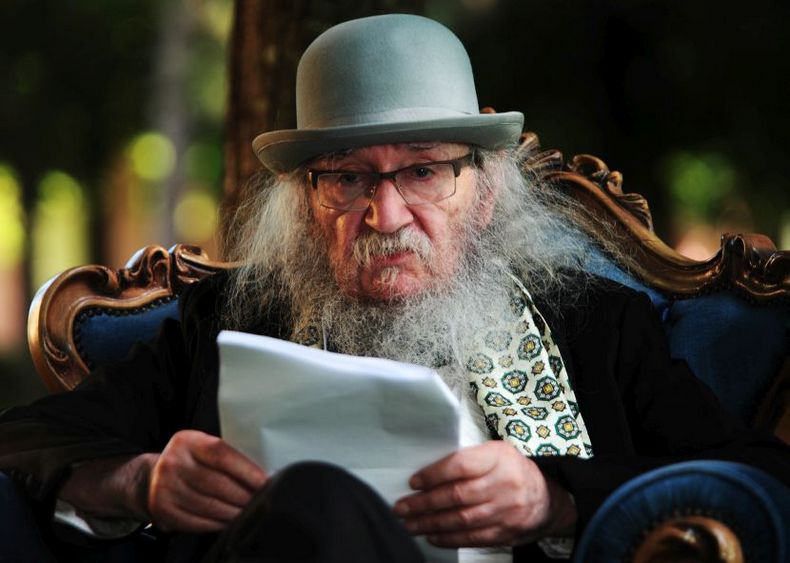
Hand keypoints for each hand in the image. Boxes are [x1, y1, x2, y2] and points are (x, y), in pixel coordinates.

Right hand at [146, 430, 267, 532]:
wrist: (151, 478)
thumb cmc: (189, 462)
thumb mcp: (202, 448)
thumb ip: (226, 457)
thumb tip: (259, 475)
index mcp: (188, 442)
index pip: (221, 455)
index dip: (246, 470)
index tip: (264, 481)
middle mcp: (173, 463)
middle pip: (217, 483)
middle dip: (244, 495)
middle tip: (261, 500)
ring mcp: (165, 488)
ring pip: (209, 505)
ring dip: (233, 512)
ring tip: (249, 512)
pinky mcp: (163, 510)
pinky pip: (197, 521)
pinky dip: (217, 523)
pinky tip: (229, 521)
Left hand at [393, 441, 575, 546]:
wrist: (546, 498)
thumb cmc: (511, 470)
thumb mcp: (495, 453)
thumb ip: (468, 459)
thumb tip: (428, 473)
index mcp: (498, 457)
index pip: (461, 465)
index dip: (434, 474)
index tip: (414, 482)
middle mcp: (504, 483)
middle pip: (458, 496)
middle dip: (424, 504)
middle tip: (402, 508)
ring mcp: (506, 510)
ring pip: (462, 519)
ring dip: (431, 524)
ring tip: (410, 524)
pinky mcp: (506, 532)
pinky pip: (473, 537)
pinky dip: (449, 539)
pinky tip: (432, 536)